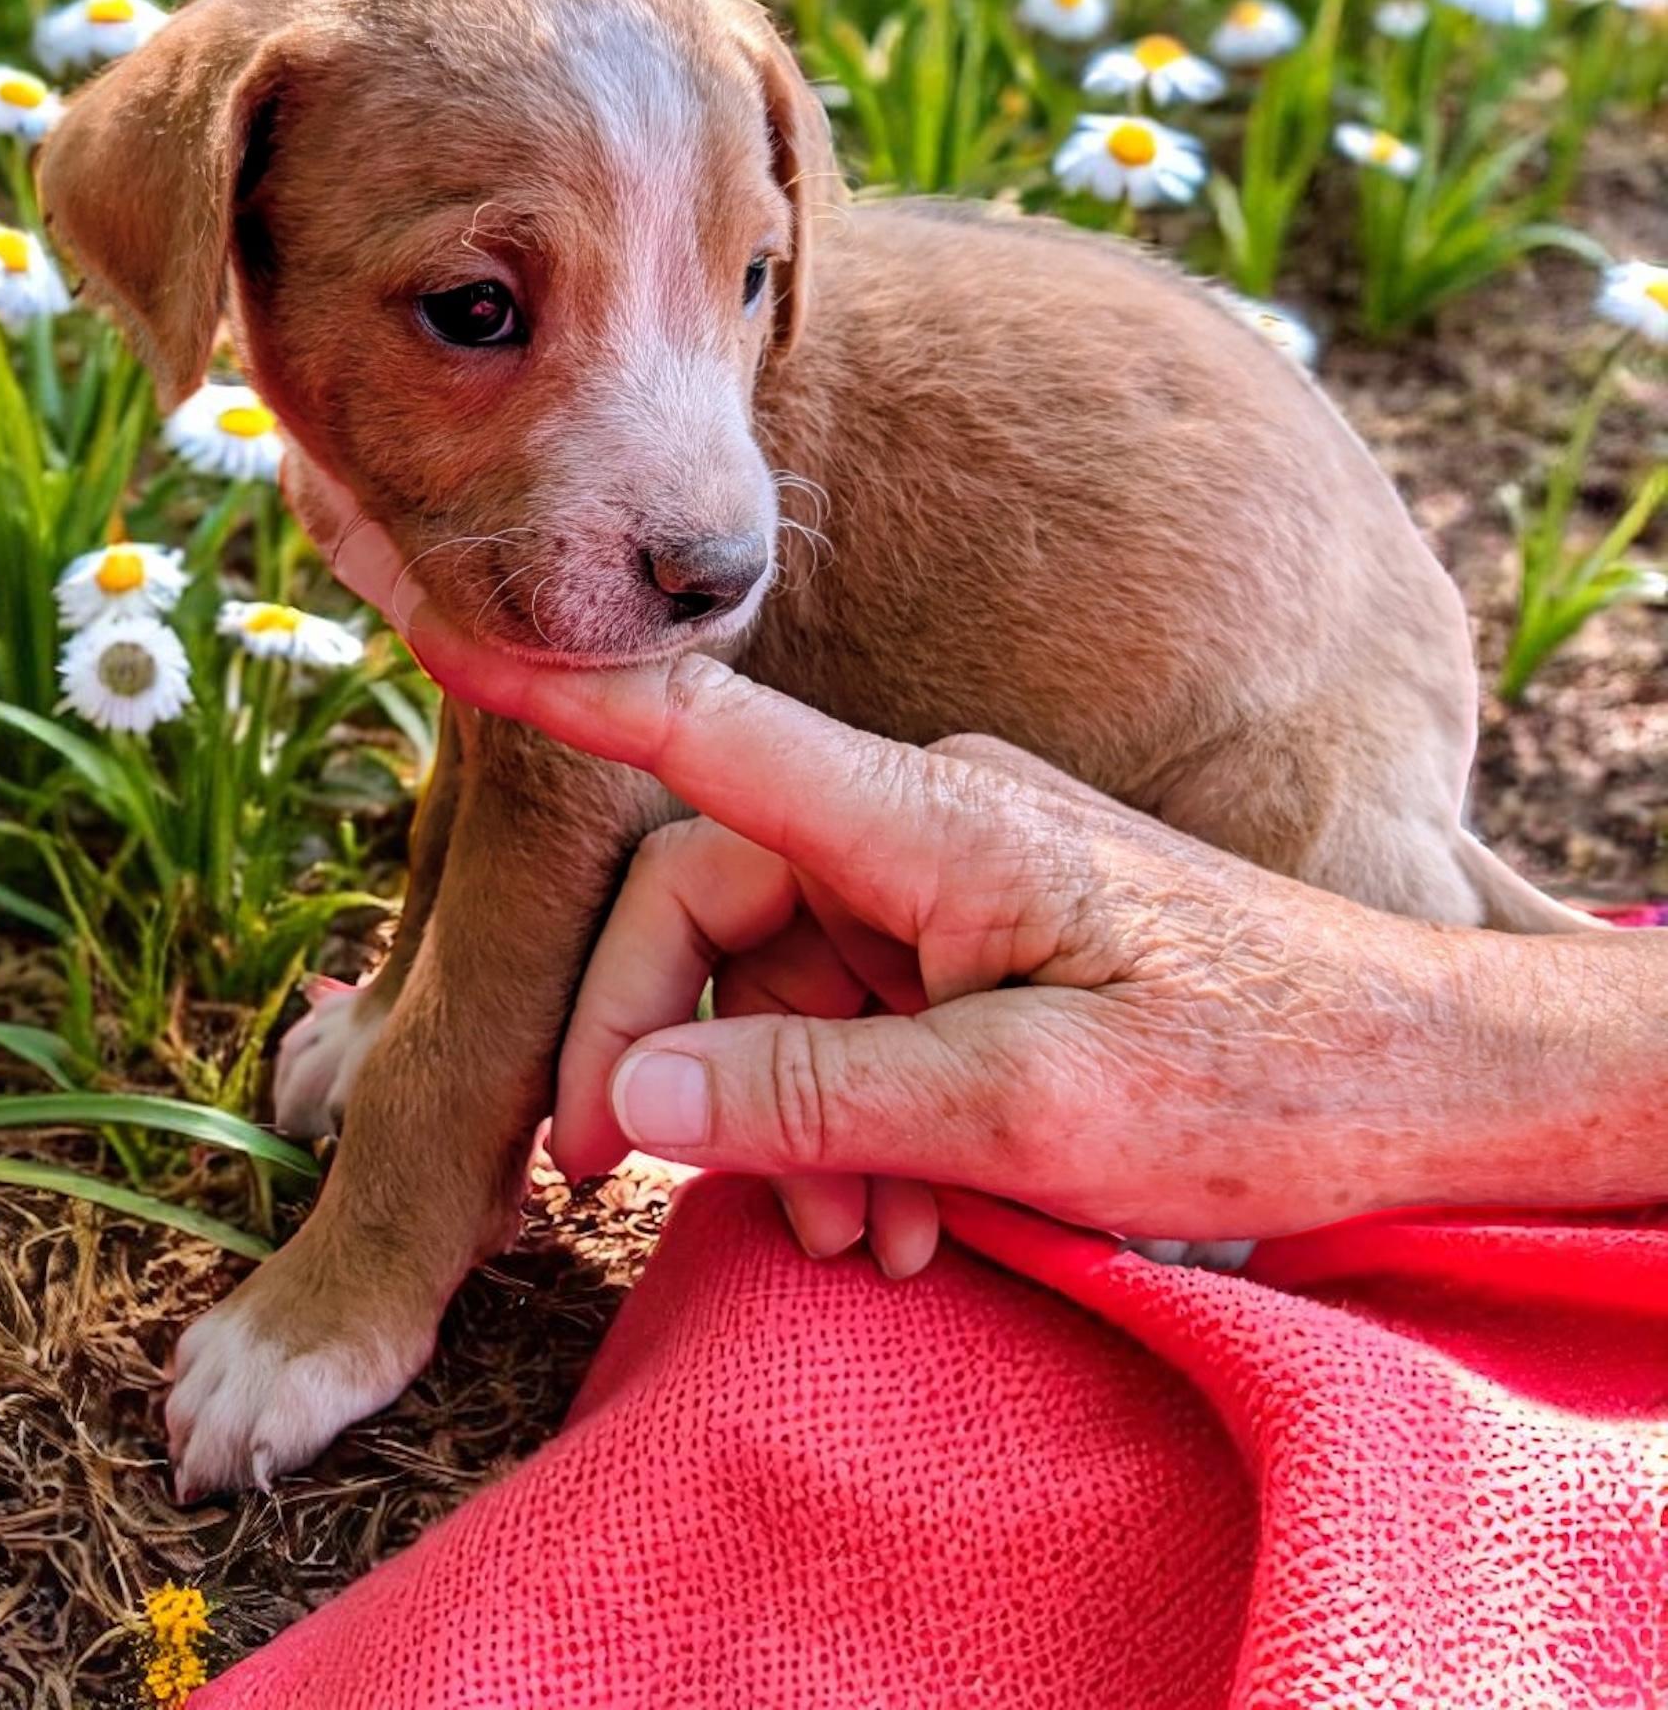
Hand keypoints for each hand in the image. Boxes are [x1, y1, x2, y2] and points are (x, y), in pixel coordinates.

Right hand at [291, 440, 1667, 1261]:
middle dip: (666, 1051)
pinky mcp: (969, 938)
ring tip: (856, 1238)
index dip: (567, 688)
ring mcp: (944, 879)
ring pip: (772, 978)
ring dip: (774, 1114)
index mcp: (930, 823)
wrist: (1421, 1077)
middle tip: (632, 1187)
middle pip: (705, 903)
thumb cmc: (1255, 1075)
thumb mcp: (1024, 1114)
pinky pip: (847, 1014)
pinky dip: (842, 1114)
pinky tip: (896, 1210)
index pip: (708, 731)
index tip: (446, 630)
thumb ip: (813, 1096)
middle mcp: (920, 824)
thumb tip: (636, 1100)